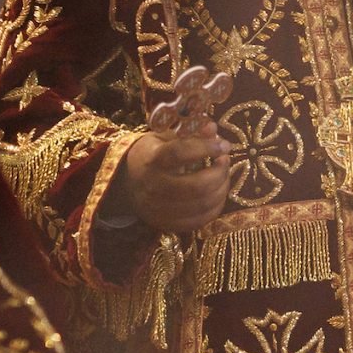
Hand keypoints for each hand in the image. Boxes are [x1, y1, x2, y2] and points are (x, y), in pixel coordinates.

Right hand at [109, 125, 230, 234]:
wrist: (127, 182)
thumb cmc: (151, 154)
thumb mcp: (165, 137)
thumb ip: (189, 132)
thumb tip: (212, 128)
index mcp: (152, 159)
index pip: (180, 152)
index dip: (206, 147)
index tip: (224, 145)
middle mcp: (153, 186)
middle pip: (196, 185)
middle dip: (219, 173)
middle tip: (225, 160)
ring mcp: (159, 209)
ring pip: (201, 205)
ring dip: (221, 189)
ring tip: (223, 175)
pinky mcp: (166, 224)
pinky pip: (199, 221)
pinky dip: (215, 207)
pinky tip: (217, 193)